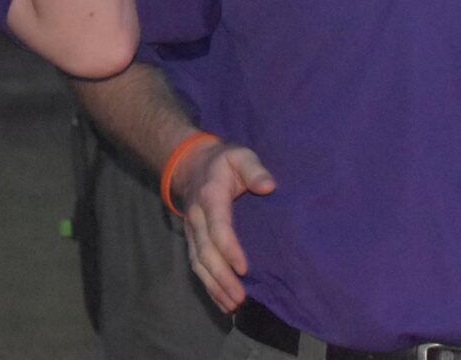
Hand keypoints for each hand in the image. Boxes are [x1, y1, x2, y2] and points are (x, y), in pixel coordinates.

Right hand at [173, 140, 276, 312]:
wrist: (192, 165)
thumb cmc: (224, 162)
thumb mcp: (240, 155)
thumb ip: (254, 169)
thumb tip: (268, 186)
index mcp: (210, 196)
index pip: (217, 227)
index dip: (229, 248)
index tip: (244, 267)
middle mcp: (197, 217)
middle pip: (205, 251)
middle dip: (221, 276)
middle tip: (240, 297)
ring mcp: (192, 231)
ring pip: (199, 263)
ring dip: (214, 286)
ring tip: (233, 306)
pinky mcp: (193, 241)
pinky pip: (197, 267)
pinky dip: (209, 287)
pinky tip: (223, 303)